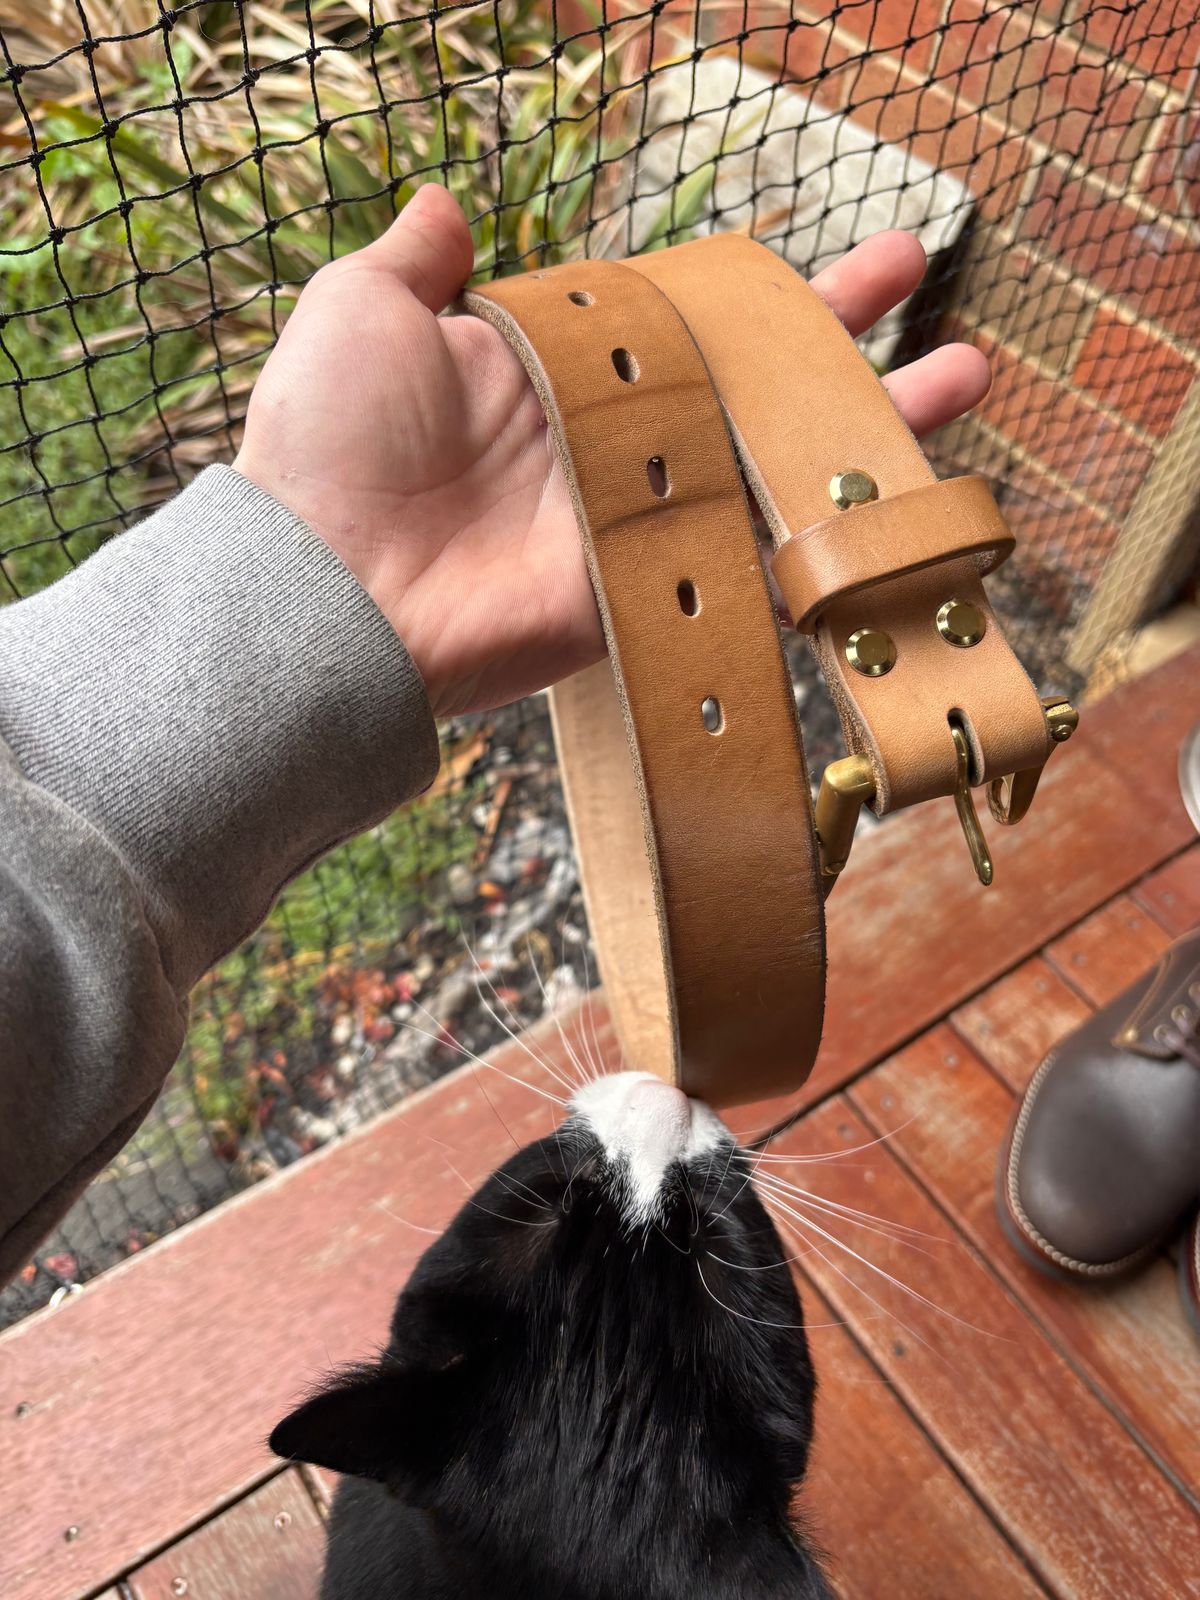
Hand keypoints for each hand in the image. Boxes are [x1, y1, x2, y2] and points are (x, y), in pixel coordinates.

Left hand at [234, 185, 989, 717]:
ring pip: (780, 465)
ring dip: (874, 425)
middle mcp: (616, 443)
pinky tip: (911, 510)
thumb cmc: (333, 442)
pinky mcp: (660, 588)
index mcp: (564, 371)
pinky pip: (766, 567)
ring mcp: (645, 518)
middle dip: (838, 332)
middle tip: (920, 282)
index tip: (806, 251)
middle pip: (753, 380)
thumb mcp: (361, 311)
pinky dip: (837, 546)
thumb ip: (415, 261)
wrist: (334, 587)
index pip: (684, 315)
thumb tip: (443, 204)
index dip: (756, 284)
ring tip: (965, 375)